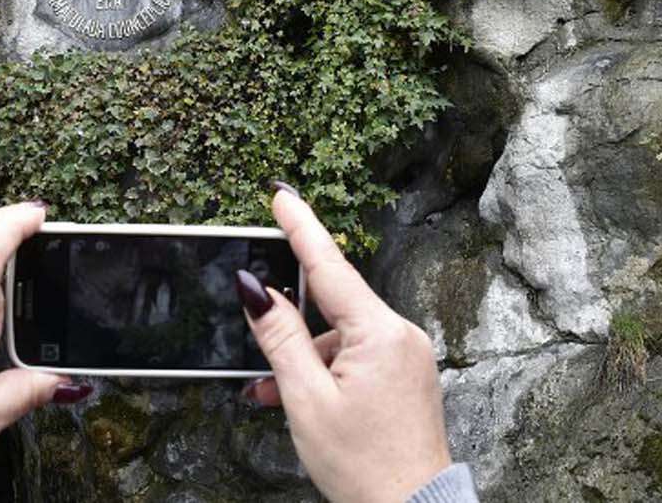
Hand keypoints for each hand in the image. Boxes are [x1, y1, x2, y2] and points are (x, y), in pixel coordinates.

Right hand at [238, 184, 452, 502]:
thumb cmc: (363, 467)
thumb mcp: (305, 400)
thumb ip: (279, 338)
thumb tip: (256, 291)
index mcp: (379, 333)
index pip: (329, 266)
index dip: (300, 227)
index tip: (281, 195)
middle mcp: (400, 335)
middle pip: (331, 307)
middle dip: (291, 326)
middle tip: (266, 347)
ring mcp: (406, 355)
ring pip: (339, 336)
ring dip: (304, 359)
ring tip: (276, 396)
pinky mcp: (405, 374)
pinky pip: (356, 356)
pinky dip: (326, 371)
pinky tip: (301, 397)